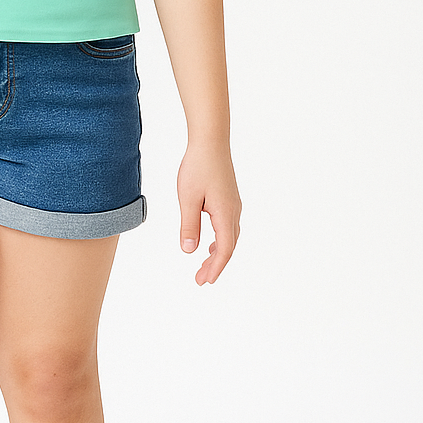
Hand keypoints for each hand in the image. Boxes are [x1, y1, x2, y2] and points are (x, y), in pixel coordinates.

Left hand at [176, 141, 240, 284]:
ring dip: (217, 253)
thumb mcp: (187, 198)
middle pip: (229, 246)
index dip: (216, 267)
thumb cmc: (198, 167)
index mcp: (225, 214)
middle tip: (201, 280)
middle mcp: (234, 212)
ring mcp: (234, 205)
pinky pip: (228, 227)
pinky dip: (220, 240)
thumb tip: (188, 251)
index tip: (205, 281)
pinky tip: (210, 244)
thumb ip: (189, 225)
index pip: (225, 249)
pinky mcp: (229, 199)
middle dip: (215, 265)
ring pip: (229, 237)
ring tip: (204, 267)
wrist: (211, 142)